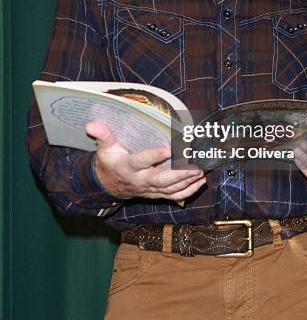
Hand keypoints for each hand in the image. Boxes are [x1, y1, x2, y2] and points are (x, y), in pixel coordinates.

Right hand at [86, 121, 205, 200]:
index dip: (153, 156)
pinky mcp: (156, 194)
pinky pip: (173, 196)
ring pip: (170, 189)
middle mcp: (140, 180)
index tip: (167, 149)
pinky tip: (200, 183)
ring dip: (187, 183)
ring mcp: (149, 189)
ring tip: (201, 173)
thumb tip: (91, 124)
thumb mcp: (104, 148)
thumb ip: (103, 135)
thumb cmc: (109, 162)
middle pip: (161, 180)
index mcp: (128, 166)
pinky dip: (188, 191)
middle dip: (179, 175)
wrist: (107, 186)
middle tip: (195, 168)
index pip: (141, 161)